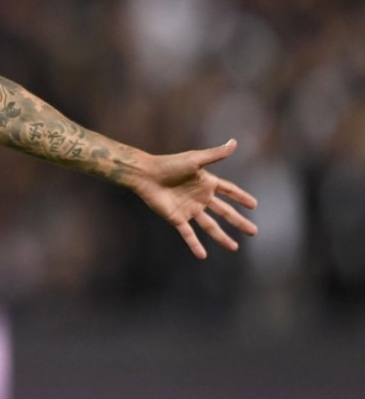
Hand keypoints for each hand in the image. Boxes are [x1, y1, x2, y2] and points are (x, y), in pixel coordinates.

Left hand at [130, 139, 258, 258]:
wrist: (146, 174)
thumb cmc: (169, 164)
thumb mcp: (195, 159)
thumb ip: (215, 155)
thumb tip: (234, 142)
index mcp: (206, 183)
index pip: (229, 191)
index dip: (241, 197)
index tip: (254, 205)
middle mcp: (200, 197)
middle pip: (224, 212)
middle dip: (238, 222)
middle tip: (254, 231)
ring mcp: (189, 209)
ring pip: (210, 226)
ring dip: (222, 237)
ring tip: (235, 247)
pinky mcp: (177, 218)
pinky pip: (188, 234)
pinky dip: (195, 244)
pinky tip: (202, 255)